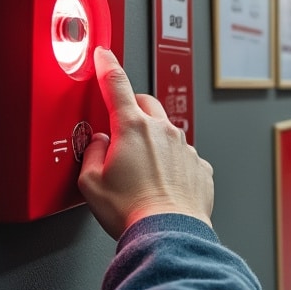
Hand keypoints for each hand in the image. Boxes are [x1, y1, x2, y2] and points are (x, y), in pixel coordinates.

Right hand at [78, 48, 214, 239]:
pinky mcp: (200, 167)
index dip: (107, 66)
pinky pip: (184, 156)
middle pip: (145, 103)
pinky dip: (173, 163)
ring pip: (167, 130)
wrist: (169, 233)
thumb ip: (92, 154)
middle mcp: (163, 131)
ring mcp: (185, 148)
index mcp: (132, 128)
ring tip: (141, 168)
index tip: (104, 56)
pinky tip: (162, 184)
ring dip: (153, 139)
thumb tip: (100, 144)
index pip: (115, 84)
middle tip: (120, 127)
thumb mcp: (90, 183)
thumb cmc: (131, 211)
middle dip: (131, 108)